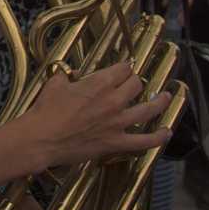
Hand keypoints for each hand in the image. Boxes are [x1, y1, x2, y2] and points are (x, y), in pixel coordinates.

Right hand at [26, 62, 170, 169]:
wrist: (42, 138)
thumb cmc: (45, 111)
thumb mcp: (55, 84)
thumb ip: (67, 76)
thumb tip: (71, 74)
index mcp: (99, 83)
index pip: (123, 69)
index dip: (124, 67)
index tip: (124, 68)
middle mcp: (113, 101)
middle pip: (136, 85)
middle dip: (135, 81)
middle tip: (133, 83)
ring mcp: (118, 123)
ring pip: (148, 109)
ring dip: (159, 101)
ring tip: (165, 96)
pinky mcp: (116, 143)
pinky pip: (144, 142)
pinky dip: (158, 138)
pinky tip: (166, 132)